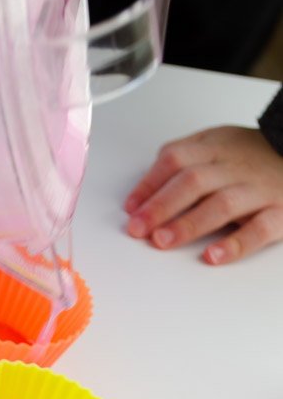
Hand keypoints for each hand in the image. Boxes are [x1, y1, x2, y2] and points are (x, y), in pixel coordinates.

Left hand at [124, 126, 282, 263]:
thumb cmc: (255, 156)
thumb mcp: (219, 142)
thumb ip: (183, 156)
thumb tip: (146, 186)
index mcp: (216, 148)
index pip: (176, 159)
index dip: (150, 183)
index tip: (131, 208)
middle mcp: (235, 168)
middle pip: (193, 181)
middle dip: (161, 206)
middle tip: (138, 228)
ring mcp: (258, 190)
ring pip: (222, 204)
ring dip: (188, 224)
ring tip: (163, 240)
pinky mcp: (281, 212)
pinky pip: (258, 230)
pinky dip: (235, 244)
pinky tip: (213, 256)